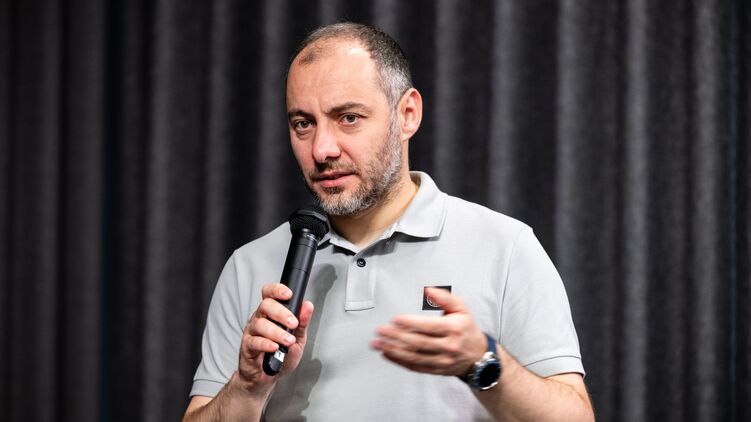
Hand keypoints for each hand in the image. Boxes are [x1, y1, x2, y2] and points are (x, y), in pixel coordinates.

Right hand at [236, 283, 313, 393]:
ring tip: (288, 341)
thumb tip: (308, 306)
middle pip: (265, 305)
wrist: (267, 377)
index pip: (270, 294)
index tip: (288, 294)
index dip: (277, 290)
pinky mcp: (247, 346)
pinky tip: (275, 348)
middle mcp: (260, 319)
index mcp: (271, 313)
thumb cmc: (281, 356)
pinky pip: (254, 341)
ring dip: (277, 332)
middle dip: (281, 313)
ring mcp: (252, 332)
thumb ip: (303, 323)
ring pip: (260, 324)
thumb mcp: (298, 339)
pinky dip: (266, 344)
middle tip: (293, 323)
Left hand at [370, 287, 486, 375]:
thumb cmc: (466, 329)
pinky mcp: (436, 370)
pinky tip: (387, 353)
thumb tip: (429, 290)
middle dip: (397, 336)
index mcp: (454, 329)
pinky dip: (399, 361)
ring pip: (414, 357)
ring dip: (393, 350)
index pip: (429, 326)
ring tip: (378, 343)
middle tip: (381, 331)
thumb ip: (445, 298)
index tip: (395, 319)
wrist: (477, 355)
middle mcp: (448, 346)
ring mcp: (442, 360)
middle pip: (419, 342)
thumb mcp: (461, 308)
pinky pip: (415, 367)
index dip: (411, 323)